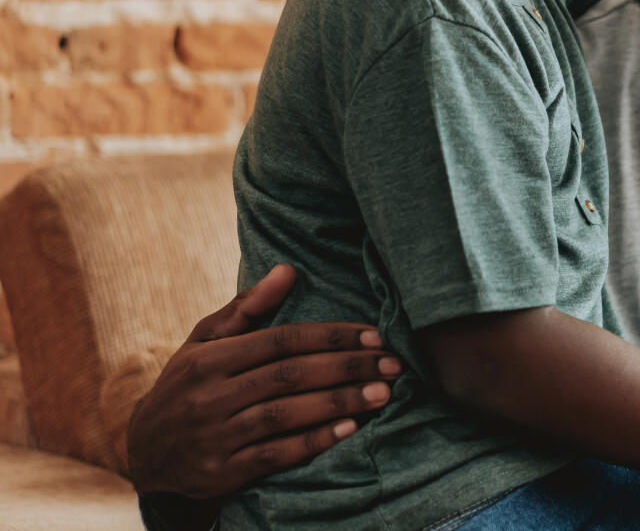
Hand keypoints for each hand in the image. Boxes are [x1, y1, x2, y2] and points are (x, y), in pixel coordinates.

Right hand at [126, 264, 402, 497]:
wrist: (144, 452)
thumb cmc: (187, 384)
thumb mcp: (203, 342)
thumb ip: (246, 308)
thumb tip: (288, 269)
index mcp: (209, 359)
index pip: (281, 341)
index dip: (331, 336)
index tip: (375, 335)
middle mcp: (209, 397)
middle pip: (289, 376)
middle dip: (347, 367)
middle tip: (393, 364)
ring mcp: (214, 437)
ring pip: (285, 415)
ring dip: (339, 403)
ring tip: (382, 393)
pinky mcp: (219, 473)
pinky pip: (274, 455)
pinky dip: (313, 442)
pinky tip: (349, 429)